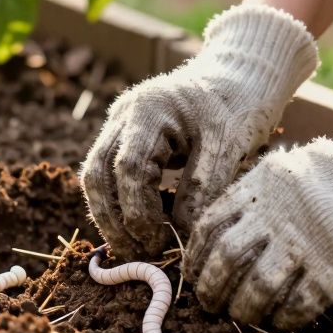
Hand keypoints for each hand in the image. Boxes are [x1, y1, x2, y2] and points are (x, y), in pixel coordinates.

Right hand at [81, 5, 318, 258]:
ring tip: (137, 248)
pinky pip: (108, 174)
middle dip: (114, 220)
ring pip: (95, 176)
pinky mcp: (124, 136)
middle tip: (140, 255)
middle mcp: (124, 114)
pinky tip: (143, 226)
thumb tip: (179, 237)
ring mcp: (119, 123)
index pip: (128, 167)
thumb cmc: (238, 108)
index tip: (160, 241)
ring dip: (110, 216)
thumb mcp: (229, 147)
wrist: (238, 78)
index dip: (138, 211)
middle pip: (97, 174)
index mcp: (148, 109)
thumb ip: (203, 190)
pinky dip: (119, 203)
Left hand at [184, 78, 332, 327]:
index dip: (195, 256)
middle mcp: (275, 216)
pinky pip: (299, 302)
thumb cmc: (329, 175)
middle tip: (208, 304)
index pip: (210, 227)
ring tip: (239, 315)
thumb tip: (217, 237)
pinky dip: (284, 316)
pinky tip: (278, 319)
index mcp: (257, 189)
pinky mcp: (332, 268)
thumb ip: (249, 198)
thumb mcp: (279, 171)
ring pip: (258, 286)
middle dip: (212, 287)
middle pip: (228, 259)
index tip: (192, 274)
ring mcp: (304, 243)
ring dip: (244, 308)